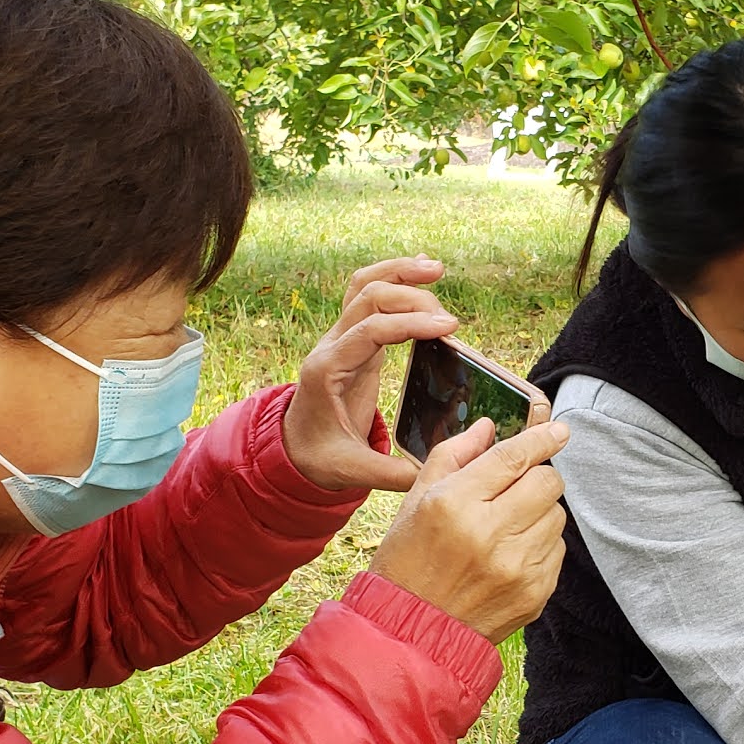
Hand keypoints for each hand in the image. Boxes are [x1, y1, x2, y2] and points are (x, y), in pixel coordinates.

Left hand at [281, 256, 461, 492]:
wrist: (292, 449)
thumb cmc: (318, 458)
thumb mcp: (350, 471)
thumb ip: (390, 474)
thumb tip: (430, 475)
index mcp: (328, 370)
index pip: (370, 330)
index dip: (410, 323)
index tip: (448, 329)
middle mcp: (331, 345)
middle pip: (367, 296)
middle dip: (411, 296)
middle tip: (450, 320)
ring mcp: (341, 338)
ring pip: (364, 284)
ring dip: (400, 273)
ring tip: (436, 268)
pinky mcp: (355, 340)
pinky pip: (370, 295)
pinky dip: (395, 278)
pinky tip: (423, 270)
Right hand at [369, 419, 568, 641]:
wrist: (412, 632)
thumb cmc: (408, 562)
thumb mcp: (416, 501)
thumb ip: (454, 456)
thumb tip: (489, 428)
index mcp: (454, 504)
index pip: (513, 457)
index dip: (541, 438)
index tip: (557, 430)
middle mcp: (489, 534)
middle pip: (547, 482)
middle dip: (538, 476)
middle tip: (517, 487)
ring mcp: (516, 568)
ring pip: (557, 515)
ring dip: (539, 512)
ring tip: (505, 528)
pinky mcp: (535, 593)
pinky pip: (557, 550)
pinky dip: (540, 545)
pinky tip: (509, 556)